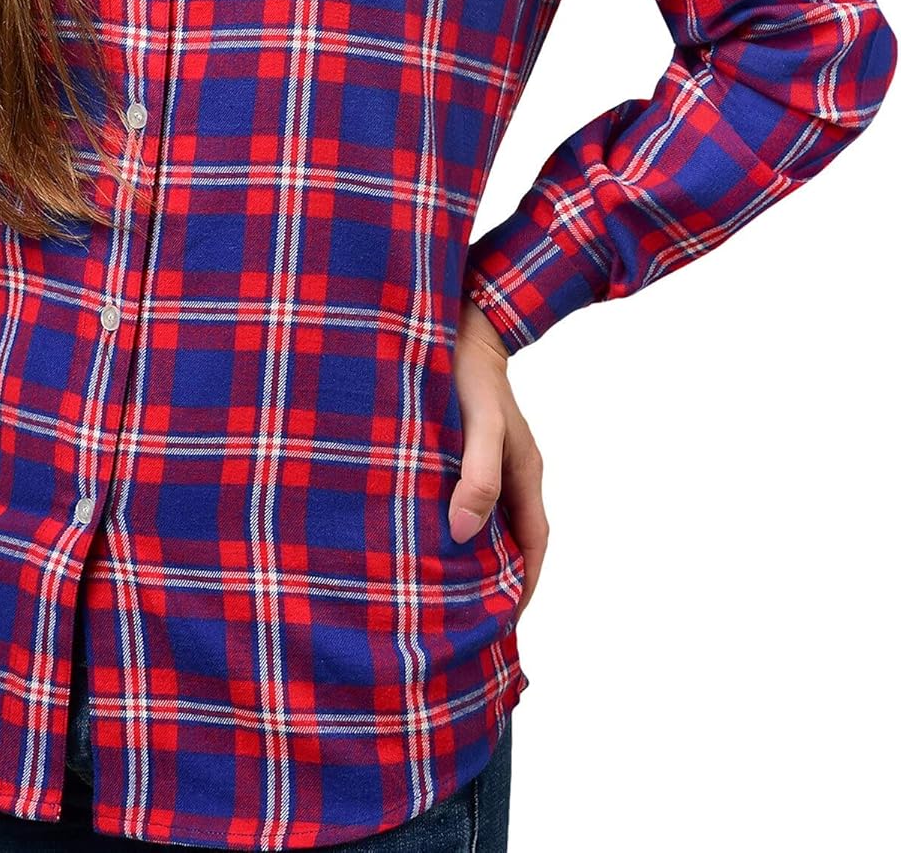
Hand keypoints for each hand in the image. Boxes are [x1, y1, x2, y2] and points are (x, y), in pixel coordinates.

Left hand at [449, 296, 547, 626]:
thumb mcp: (480, 424)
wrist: (452, 321)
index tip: (500, 625)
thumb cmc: (467, 372)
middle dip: (493, 582)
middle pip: (508, 541)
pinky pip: (456, 498)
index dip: (522, 587)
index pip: (533, 545)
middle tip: (464, 624)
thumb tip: (465, 533)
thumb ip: (478, 474)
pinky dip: (444, 524)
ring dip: (466, 555)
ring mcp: (483, 462)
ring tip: (433, 593)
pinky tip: (412, 537)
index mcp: (525, 472)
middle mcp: (508, 472)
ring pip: (482, 522)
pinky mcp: (455, 450)